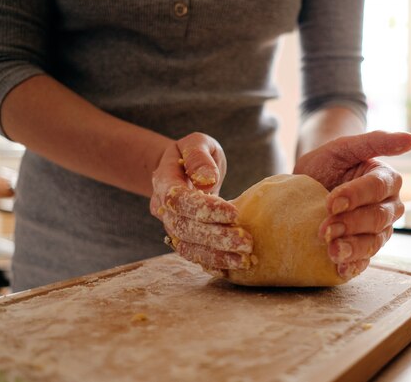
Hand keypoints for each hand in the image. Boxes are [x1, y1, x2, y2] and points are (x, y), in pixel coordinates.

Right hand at [150, 132, 252, 272]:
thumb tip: (206, 179)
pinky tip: (234, 267)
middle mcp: (164, 208)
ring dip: (217, 256)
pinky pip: (194, 255)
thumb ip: (199, 156)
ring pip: (188, 247)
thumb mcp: (197, 142)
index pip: (180, 200)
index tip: (234, 213)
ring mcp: (172, 225)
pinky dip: (213, 263)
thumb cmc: (194, 153)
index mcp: (164, 181)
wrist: (182, 168)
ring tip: (245, 259)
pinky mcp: (184, 237)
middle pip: (184, 228)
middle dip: (216, 238)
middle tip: (247, 241)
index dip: (205, 209)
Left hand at [293, 131, 410, 278]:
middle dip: (351, 224)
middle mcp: (388, 206)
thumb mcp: (344, 147)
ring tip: (331, 252)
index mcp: (387, 180)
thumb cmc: (329, 162)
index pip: (378, 188)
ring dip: (353, 248)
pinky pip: (365, 260)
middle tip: (324, 229)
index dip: (356, 196)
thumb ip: (375, 141)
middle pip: (377, 218)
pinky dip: (353, 266)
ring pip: (373, 242)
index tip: (331, 202)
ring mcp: (378, 230)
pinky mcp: (365, 248)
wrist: (309, 182)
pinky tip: (340, 269)